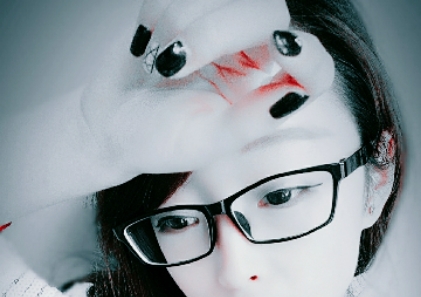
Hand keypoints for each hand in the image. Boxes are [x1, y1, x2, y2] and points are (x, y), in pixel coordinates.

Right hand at [81, 0, 333, 179]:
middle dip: (214, 31)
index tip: (283, 45)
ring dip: (180, 20)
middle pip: (266, 12)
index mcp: (267, 93)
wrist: (108, 121)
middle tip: (172, 61)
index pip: (312, 67)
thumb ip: (252, 121)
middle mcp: (255, 54)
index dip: (308, 54)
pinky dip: (159, 7)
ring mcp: (225, 24)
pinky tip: (148, 41)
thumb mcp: (206, 141)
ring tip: (158, 59)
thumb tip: (295, 96)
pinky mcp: (194, 3)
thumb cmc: (158, 139)